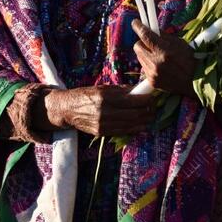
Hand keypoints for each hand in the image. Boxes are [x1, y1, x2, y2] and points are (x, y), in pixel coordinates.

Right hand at [41, 85, 155, 136]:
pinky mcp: (102, 133)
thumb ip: (122, 90)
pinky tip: (141, 125)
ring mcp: (103, 124)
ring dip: (144, 122)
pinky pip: (122, 132)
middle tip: (155, 108)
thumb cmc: (87, 94)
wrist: (67, 109)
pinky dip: (134, 129)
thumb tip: (139, 90)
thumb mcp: (103, 88)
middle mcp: (105, 112)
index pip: (133, 100)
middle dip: (148, 111)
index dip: (147, 100)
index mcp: (106, 97)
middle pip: (135, 114)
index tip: (153, 97)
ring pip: (131, 125)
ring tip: (151, 117)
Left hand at [131, 20, 196, 97]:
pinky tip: (159, 65)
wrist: (195, 82)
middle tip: (150, 42)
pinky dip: (149, 63)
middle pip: (137, 46)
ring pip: (139, 57)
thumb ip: (165, 36)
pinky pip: (144, 67)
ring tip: (157, 55)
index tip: (135, 22)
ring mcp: (153, 73)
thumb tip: (152, 28)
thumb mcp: (181, 44)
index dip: (138, 27)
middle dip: (142, 42)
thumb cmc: (190, 60)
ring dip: (146, 53)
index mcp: (165, 52)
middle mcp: (156, 63)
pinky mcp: (152, 81)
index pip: (146, 36)